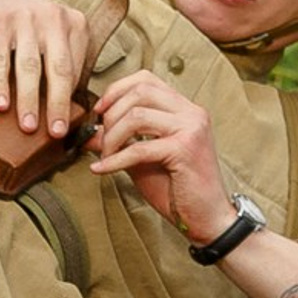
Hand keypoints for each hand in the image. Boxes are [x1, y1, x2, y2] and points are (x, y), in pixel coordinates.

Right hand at [0, 0, 93, 138]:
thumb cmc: (23, 27)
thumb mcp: (49, 38)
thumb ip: (60, 66)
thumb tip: (65, 113)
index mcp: (74, 23)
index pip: (75, 69)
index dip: (70, 100)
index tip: (65, 126)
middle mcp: (53, 17)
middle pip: (59, 69)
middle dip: (57, 104)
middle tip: (55, 132)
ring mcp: (25, 17)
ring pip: (30, 67)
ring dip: (28, 100)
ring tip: (27, 126)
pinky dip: (0, 85)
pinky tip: (1, 105)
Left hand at [87, 70, 231, 240]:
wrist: (207, 217)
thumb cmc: (178, 188)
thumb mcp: (142, 159)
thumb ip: (121, 141)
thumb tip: (90, 132)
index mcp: (184, 109)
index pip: (146, 79)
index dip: (116, 90)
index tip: (99, 111)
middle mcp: (191, 112)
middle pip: (140, 91)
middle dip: (111, 114)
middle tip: (101, 139)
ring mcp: (191, 128)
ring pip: (137, 116)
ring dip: (112, 137)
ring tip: (105, 156)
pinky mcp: (185, 149)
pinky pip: (139, 148)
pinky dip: (114, 159)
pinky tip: (101, 169)